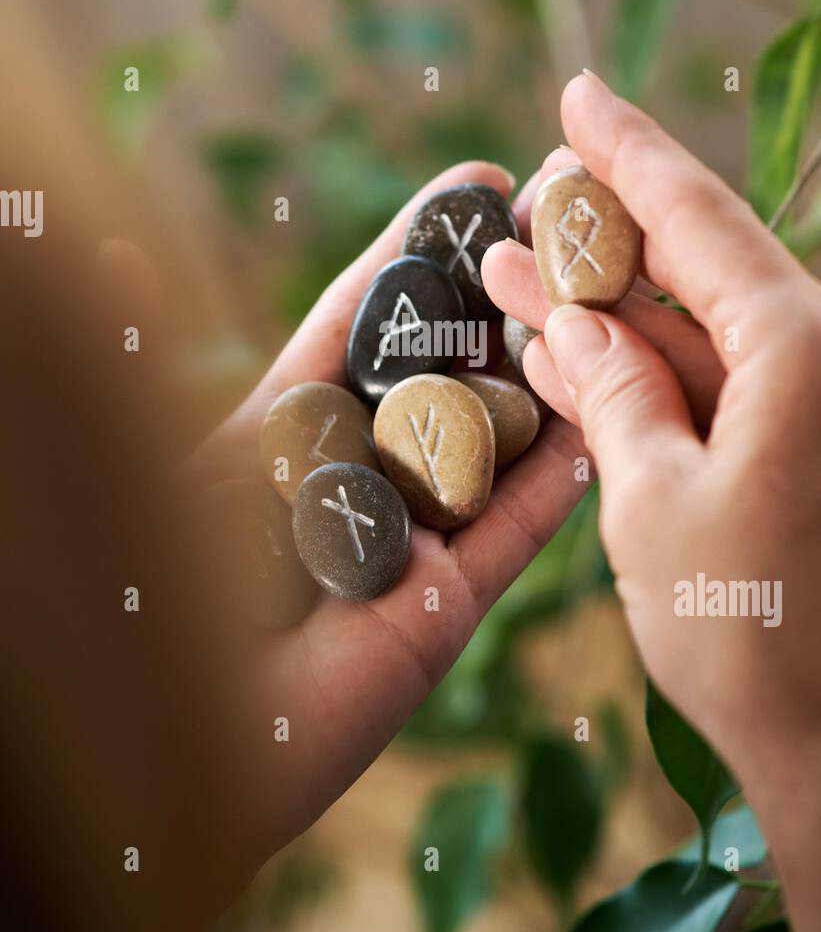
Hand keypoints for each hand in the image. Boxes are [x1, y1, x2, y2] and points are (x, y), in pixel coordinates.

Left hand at [193, 161, 588, 867]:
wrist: (175, 750)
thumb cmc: (148, 594)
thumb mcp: (161, 454)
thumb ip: (147, 355)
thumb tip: (97, 243)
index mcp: (282, 430)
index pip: (363, 318)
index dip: (418, 249)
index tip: (479, 180)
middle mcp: (355, 475)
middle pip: (442, 365)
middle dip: (504, 293)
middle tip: (573, 217)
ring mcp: (407, 539)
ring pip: (494, 437)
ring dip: (549, 368)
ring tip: (609, 292)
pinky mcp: (444, 608)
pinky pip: (517, 529)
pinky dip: (564, 474)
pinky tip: (611, 409)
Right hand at [483, 72, 820, 931]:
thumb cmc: (752, 633)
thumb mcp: (652, 502)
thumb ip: (616, 393)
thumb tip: (572, 322)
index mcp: (804, 352)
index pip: (699, 219)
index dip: (629, 152)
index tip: (579, 96)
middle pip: (701, 263)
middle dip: (607, 233)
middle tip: (532, 196)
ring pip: (702, 327)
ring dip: (613, 307)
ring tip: (520, 270)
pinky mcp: (809, 451)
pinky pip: (720, 386)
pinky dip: (650, 371)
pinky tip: (575, 354)